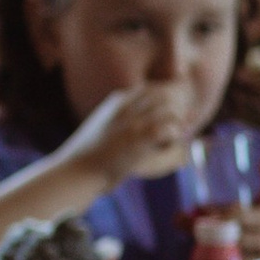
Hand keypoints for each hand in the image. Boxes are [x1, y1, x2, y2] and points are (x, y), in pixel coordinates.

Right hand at [56, 84, 193, 194]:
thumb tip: (131, 117)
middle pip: (165, 94)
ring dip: (177, 122)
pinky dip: (174, 135)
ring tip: (176, 134)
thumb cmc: (87, 154)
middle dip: (178, 106)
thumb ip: (118, 116)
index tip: (173, 109)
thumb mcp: (102, 125)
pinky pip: (168, 129)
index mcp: (117, 102)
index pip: (151, 88)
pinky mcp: (139, 141)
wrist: (76, 171)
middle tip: (183, 121)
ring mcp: (133, 124)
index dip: (166, 97)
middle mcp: (126, 109)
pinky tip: (170, 142)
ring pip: (170, 110)